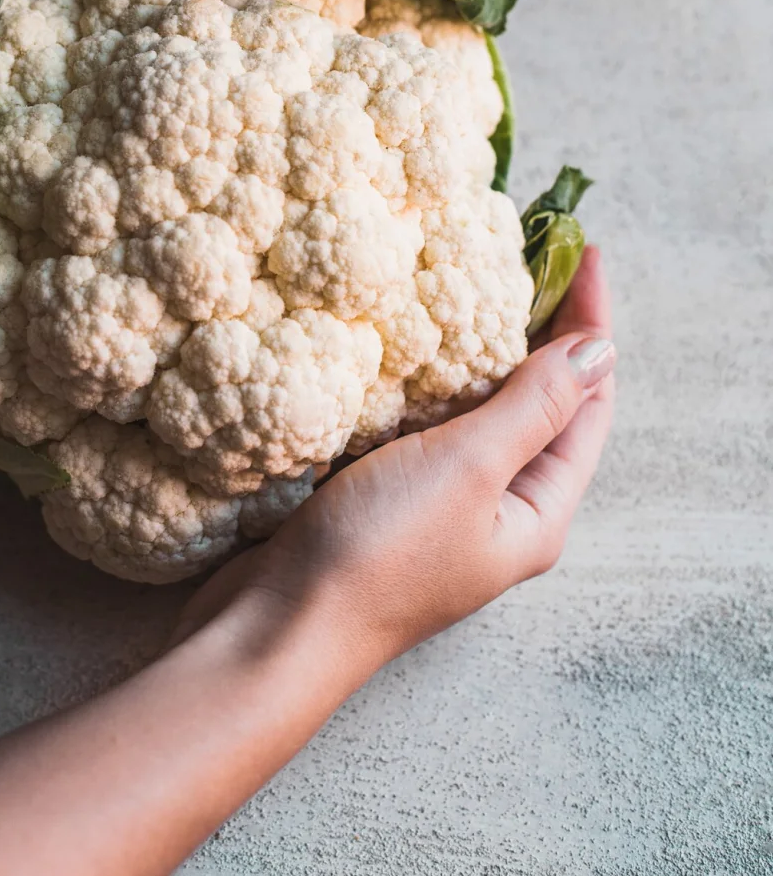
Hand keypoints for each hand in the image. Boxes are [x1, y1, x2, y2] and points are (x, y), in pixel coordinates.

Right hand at [178, 246, 614, 680]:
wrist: (277, 628)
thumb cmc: (380, 553)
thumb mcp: (470, 467)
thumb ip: (534, 407)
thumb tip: (598, 351)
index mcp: (537, 512)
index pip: (588, 402)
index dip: (589, 324)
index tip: (581, 248)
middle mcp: (499, 513)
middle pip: (542, 406)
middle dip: (542, 332)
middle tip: (530, 253)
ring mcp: (441, 510)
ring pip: (480, 415)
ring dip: (482, 353)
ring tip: (474, 284)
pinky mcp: (387, 503)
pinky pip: (427, 429)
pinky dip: (429, 382)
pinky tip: (408, 347)